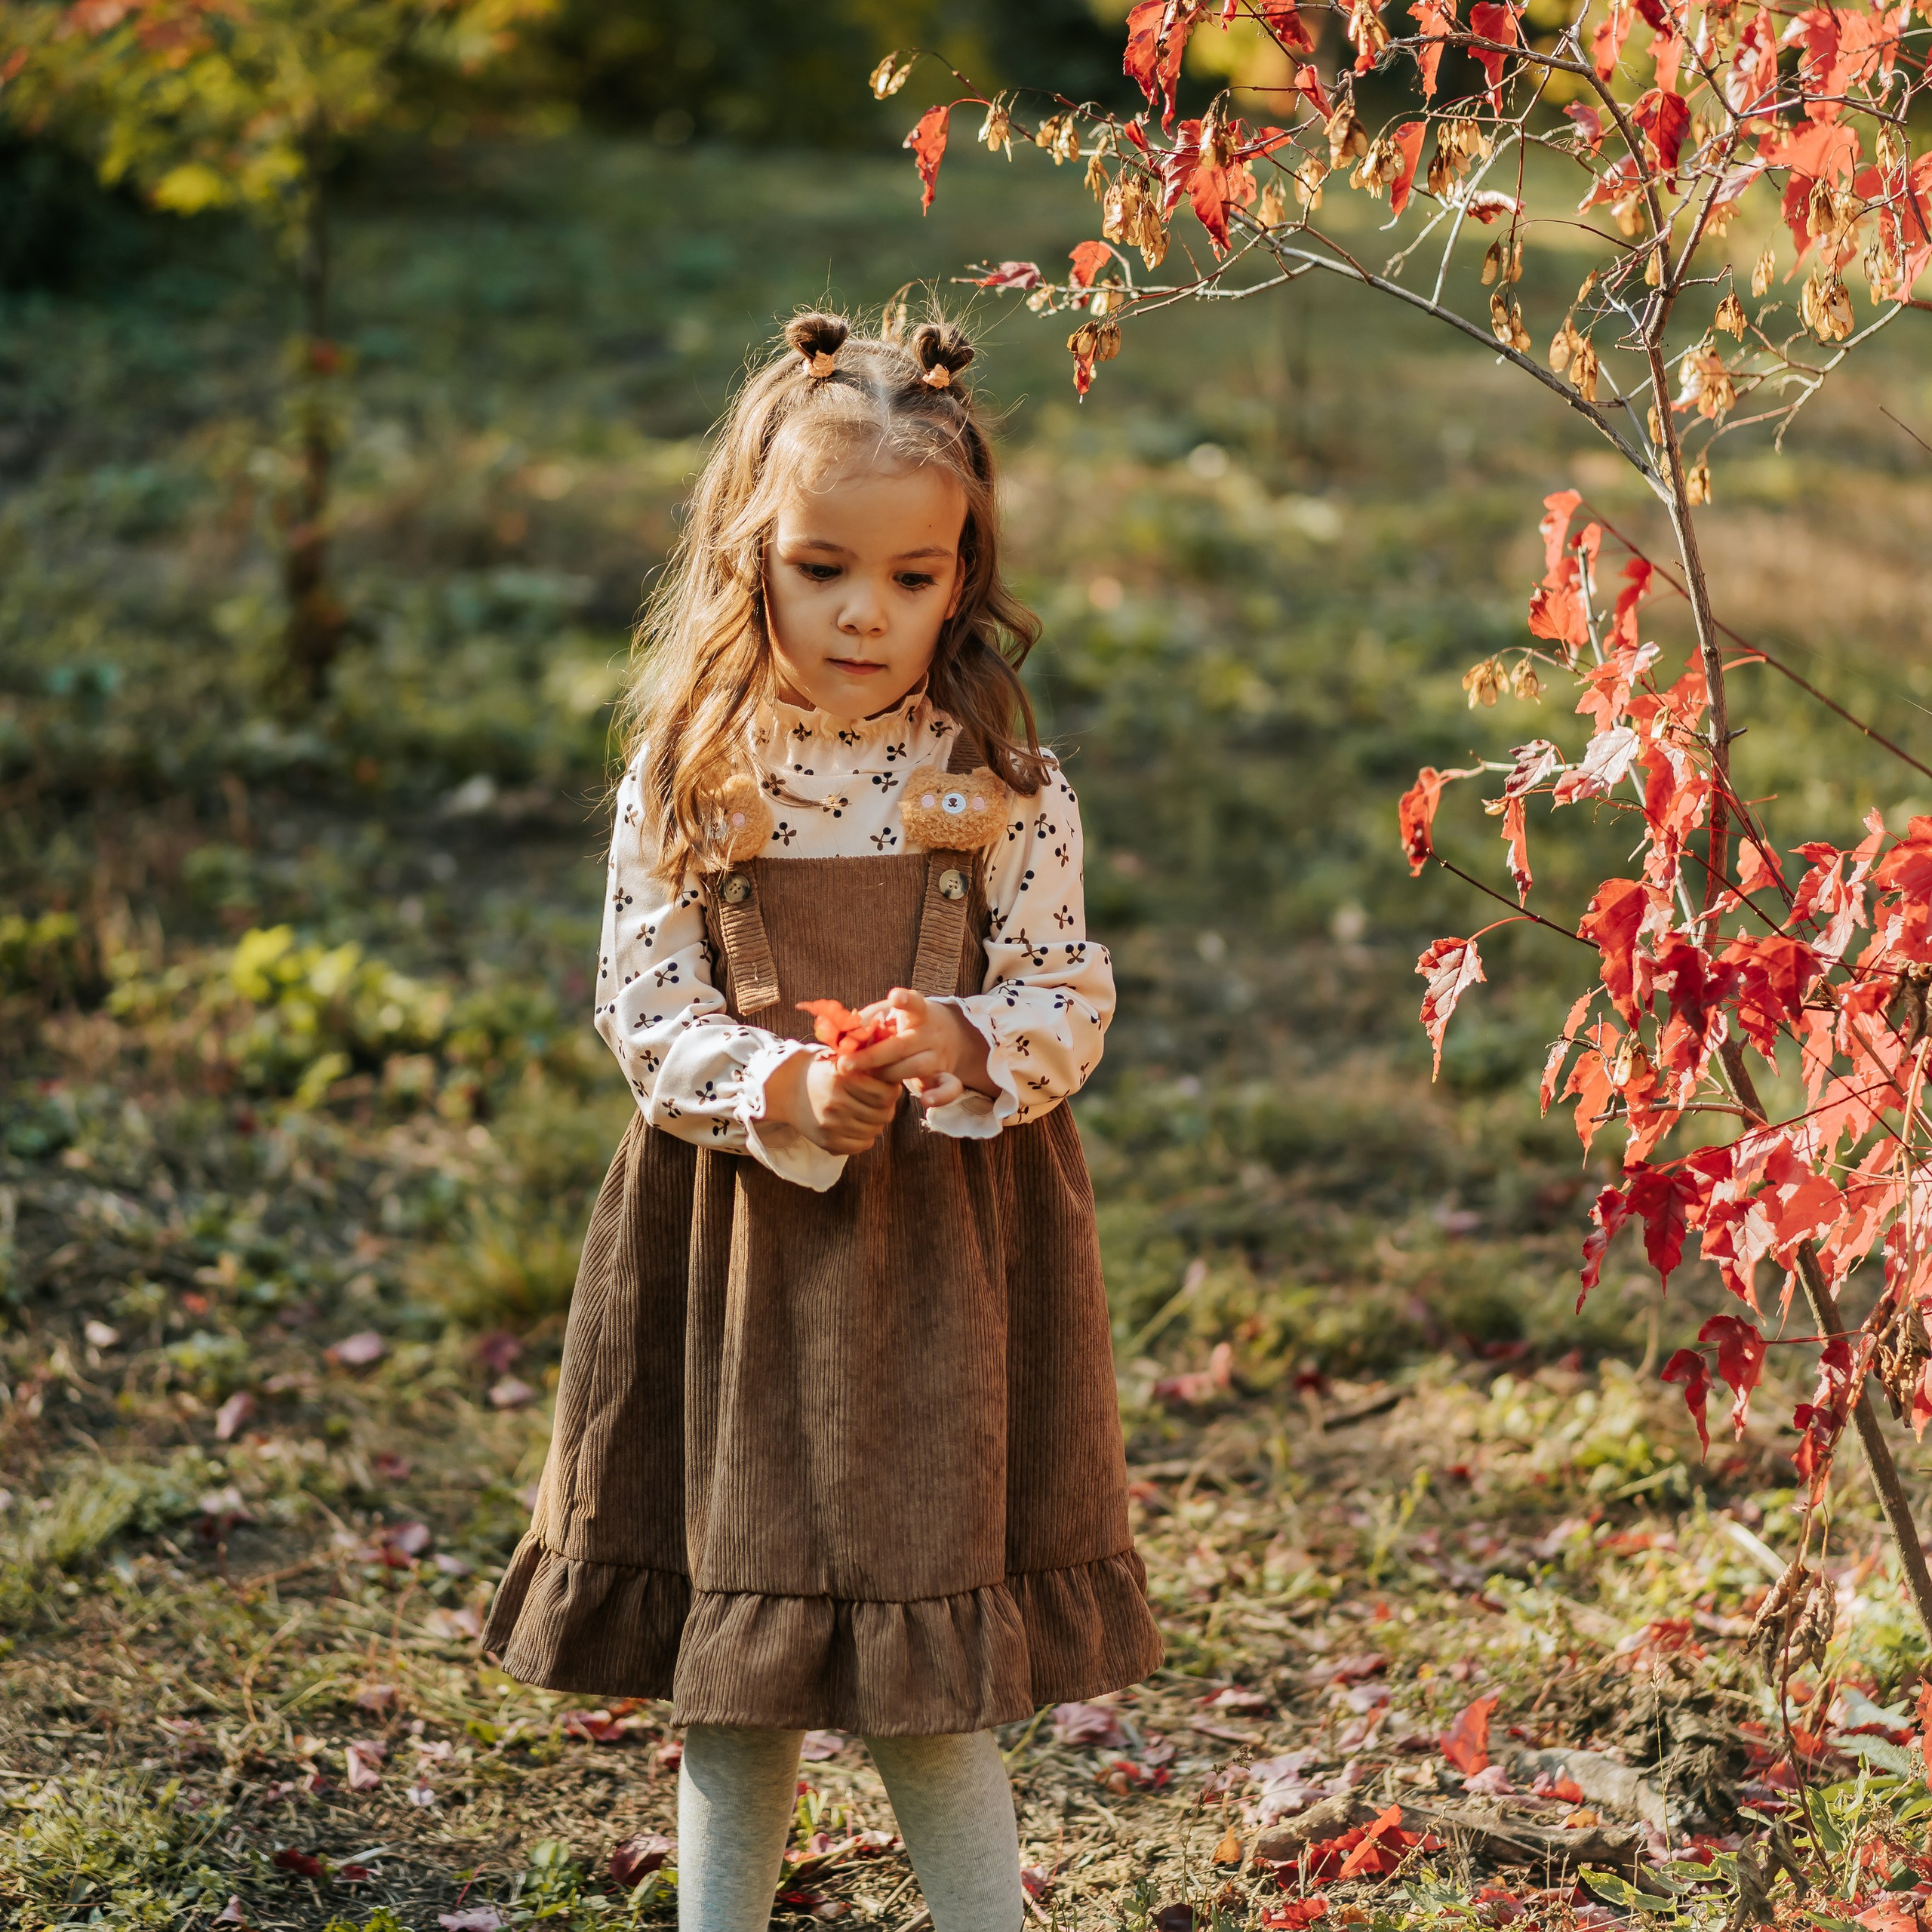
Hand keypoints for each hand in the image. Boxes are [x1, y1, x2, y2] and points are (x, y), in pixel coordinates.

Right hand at [762, 1048, 899, 1155]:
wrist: (788, 1091)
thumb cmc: (822, 1073)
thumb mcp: (842, 1062)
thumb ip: (867, 1067)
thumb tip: (898, 1075)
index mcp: (842, 1079)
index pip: (885, 1095)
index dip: (893, 1093)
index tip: (890, 1089)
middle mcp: (836, 1102)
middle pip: (883, 1115)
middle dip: (887, 1109)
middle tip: (881, 1104)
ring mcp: (831, 1124)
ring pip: (874, 1131)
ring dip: (876, 1124)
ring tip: (868, 1114)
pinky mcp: (827, 1141)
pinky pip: (862, 1146)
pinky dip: (865, 1138)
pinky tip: (858, 1127)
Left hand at [838, 987, 992, 1110]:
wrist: (944, 1035)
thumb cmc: (903, 1024)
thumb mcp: (888, 1014)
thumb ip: (866, 1021)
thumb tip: (843, 1034)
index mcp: (918, 1013)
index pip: (915, 1003)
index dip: (906, 1000)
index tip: (896, 997)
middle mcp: (931, 1033)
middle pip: (903, 1044)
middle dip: (872, 1056)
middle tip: (845, 1065)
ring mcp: (938, 1055)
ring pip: (917, 1066)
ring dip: (888, 1074)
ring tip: (868, 1077)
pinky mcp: (944, 1075)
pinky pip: (949, 1087)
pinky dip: (941, 1096)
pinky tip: (926, 1101)